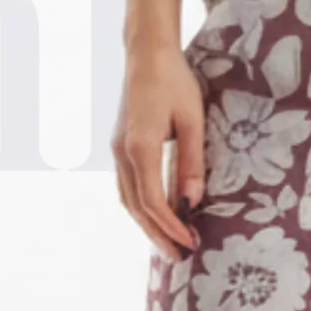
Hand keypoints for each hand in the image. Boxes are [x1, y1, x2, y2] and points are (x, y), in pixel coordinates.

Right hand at [113, 44, 206, 260]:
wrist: (146, 52)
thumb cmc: (174, 80)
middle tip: (180, 258)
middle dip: (157, 235)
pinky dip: (142, 206)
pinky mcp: (120, 145)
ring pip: (128, 199)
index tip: (190, 244)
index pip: (152, 201)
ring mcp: (117, 149)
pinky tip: (158, 215)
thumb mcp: (192, 121)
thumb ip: (191, 163)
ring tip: (169, 244)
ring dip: (148, 224)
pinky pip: (128, 185)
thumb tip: (193, 203)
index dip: (170, 227)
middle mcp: (122, 153)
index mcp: (139, 147)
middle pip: (136, 207)